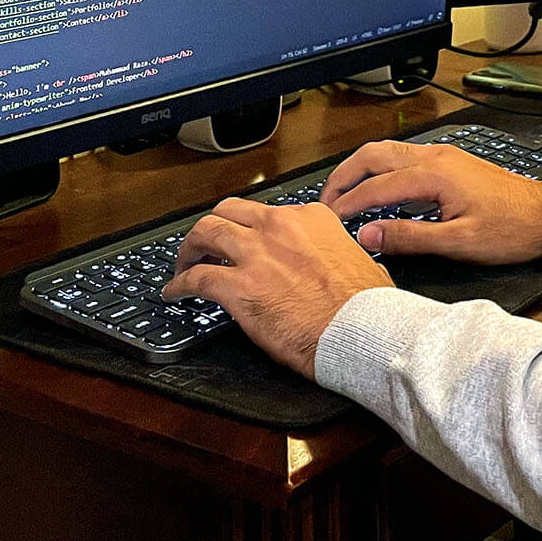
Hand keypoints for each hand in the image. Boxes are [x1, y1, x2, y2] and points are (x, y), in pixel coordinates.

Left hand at [160, 197, 392, 376]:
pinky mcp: (238, 287)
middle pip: (228, 212)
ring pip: (205, 233)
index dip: (249, 228)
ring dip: (189, 249)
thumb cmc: (366, 305)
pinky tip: (174, 293)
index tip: (244, 241)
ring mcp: (256, 254)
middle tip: (205, 245)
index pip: (265, 212)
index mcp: (309, 218)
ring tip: (184, 264)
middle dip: (212, 227)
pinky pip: (195, 279)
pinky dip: (179, 285)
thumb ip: (335, 250)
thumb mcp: (356, 257)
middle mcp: (279, 227)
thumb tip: (337, 260)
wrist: (362, 330)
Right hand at [320, 139, 541, 263]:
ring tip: (343, 194)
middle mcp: (437, 157)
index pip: (375, 186)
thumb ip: (410, 238)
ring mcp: (444, 156)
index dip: (347, 204)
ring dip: (361, 169)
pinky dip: (381, 168)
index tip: (327, 221)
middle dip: (344, 176)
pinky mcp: (451, 161)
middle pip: (374, 155)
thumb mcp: (459, 243)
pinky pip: (404, 156)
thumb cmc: (513, 230)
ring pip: (388, 151)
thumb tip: (369, 235)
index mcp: (435, 174)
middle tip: (324, 201)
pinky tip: (378, 189)